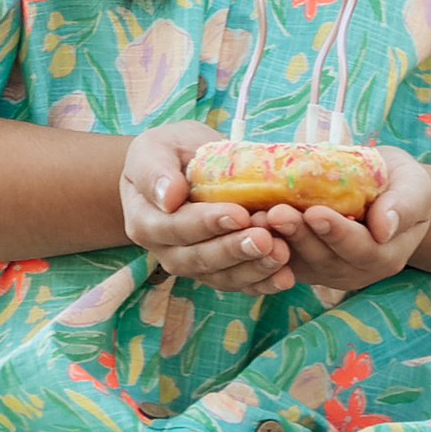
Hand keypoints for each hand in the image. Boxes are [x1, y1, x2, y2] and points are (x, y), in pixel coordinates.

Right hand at [120, 123, 313, 295]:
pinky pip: (238, 284)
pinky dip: (262, 283)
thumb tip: (169, 197)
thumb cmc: (170, 150)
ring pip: (221, 277)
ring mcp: (192, 265)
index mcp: (145, 220)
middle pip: (199, 258)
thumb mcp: (157, 147)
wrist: (180, 166)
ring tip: (281, 254)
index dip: (207, 223)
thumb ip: (156, 170)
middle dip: (234, 250)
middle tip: (265, 239)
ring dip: (252, 269)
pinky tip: (285, 276)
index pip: (175, 227)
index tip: (239, 214)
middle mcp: (165, 250)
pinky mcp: (217, 271)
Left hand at [252, 147, 430, 294]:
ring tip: (257, 218)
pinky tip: (249, 225)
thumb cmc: (400, 185)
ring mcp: (329, 272)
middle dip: (299, 237)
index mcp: (386, 254)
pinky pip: (284, 262)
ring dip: (277, 242)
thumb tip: (385, 228)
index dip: (337, 233)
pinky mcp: (305, 265)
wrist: (384, 192)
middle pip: (325, 259)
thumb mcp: (414, 187)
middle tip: (276, 213)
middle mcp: (357, 270)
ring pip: (300, 263)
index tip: (315, 212)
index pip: (361, 248)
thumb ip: (403, 205)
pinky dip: (266, 247)